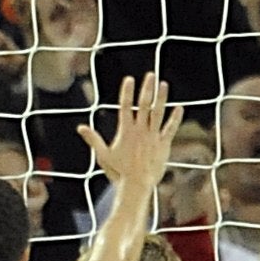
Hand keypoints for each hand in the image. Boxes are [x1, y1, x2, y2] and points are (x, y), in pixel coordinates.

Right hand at [78, 73, 180, 193]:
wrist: (136, 184)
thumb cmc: (118, 172)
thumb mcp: (103, 155)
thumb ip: (93, 139)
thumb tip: (80, 128)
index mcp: (126, 131)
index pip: (126, 107)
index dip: (127, 92)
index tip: (129, 79)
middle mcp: (140, 130)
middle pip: (144, 105)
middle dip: (147, 89)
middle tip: (150, 75)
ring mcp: (153, 136)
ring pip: (158, 112)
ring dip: (161, 97)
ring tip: (163, 84)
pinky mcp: (163, 144)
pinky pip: (170, 128)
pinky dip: (175, 118)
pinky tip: (179, 107)